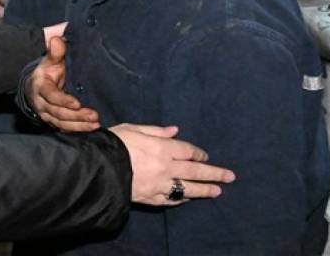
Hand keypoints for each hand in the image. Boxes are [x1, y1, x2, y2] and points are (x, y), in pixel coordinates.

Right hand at [27, 33, 99, 131]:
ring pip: (62, 124)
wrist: (36, 86)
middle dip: (76, 116)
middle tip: (94, 115)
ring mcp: (47, 114)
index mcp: (40, 86)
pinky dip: (78, 130)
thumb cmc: (48, 71)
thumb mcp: (50, 60)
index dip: (63, 101)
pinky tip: (91, 129)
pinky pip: (64, 129)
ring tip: (95, 124)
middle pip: (58, 113)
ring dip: (79, 125)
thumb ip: (55, 52)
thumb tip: (57, 39)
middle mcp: (42, 103)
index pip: (51, 96)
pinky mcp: (54, 122)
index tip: (77, 103)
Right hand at [110, 123, 234, 206]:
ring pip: (187, 188)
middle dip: (214, 173)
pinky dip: (180, 199)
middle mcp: (167, 167)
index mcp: (163, 147)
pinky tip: (187, 199)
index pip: (188, 151)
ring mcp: (160, 185)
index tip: (206, 157)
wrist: (99, 168)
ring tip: (218, 191)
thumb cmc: (113, 143)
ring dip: (204, 190)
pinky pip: (170, 200)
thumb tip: (175, 131)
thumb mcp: (133, 128)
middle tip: (230, 176)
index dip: (198, 153)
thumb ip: (156, 131)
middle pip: (195, 171)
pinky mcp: (151, 198)